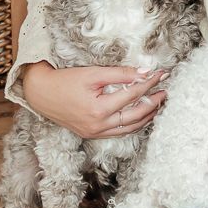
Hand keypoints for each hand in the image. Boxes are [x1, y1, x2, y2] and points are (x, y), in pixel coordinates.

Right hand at [21, 63, 168, 140]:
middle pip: (135, 117)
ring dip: (146, 117)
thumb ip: (120, 74)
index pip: (133, 95)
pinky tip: (141, 116)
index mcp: (99, 109)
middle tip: (165, 92)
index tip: (161, 74)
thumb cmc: (65, 81)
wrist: (41, 94)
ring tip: (158, 104)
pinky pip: (119, 132)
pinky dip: (133, 124)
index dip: (149, 83)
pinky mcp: (91, 134)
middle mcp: (98, 125)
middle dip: (153, 103)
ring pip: (129, 129)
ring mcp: (95, 133)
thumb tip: (145, 72)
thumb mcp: (93, 73)